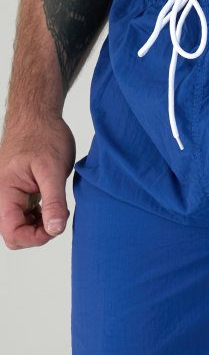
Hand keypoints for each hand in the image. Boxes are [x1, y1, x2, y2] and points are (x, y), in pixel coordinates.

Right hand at [0, 115, 75, 248]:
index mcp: (4, 193)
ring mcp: (10, 197)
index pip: (13, 234)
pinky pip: (26, 216)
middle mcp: (2, 198)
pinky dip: (41, 216)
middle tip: (58, 215)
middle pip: (15, 235)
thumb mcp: (53, 170)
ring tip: (56, 206)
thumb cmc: (43, 137)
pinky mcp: (20, 194)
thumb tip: (55, 230)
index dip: (36, 238)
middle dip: (38, 234)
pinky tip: (53, 203)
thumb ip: (54, 202)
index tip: (56, 226)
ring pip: (21, 227)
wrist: (38, 116)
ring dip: (40, 225)